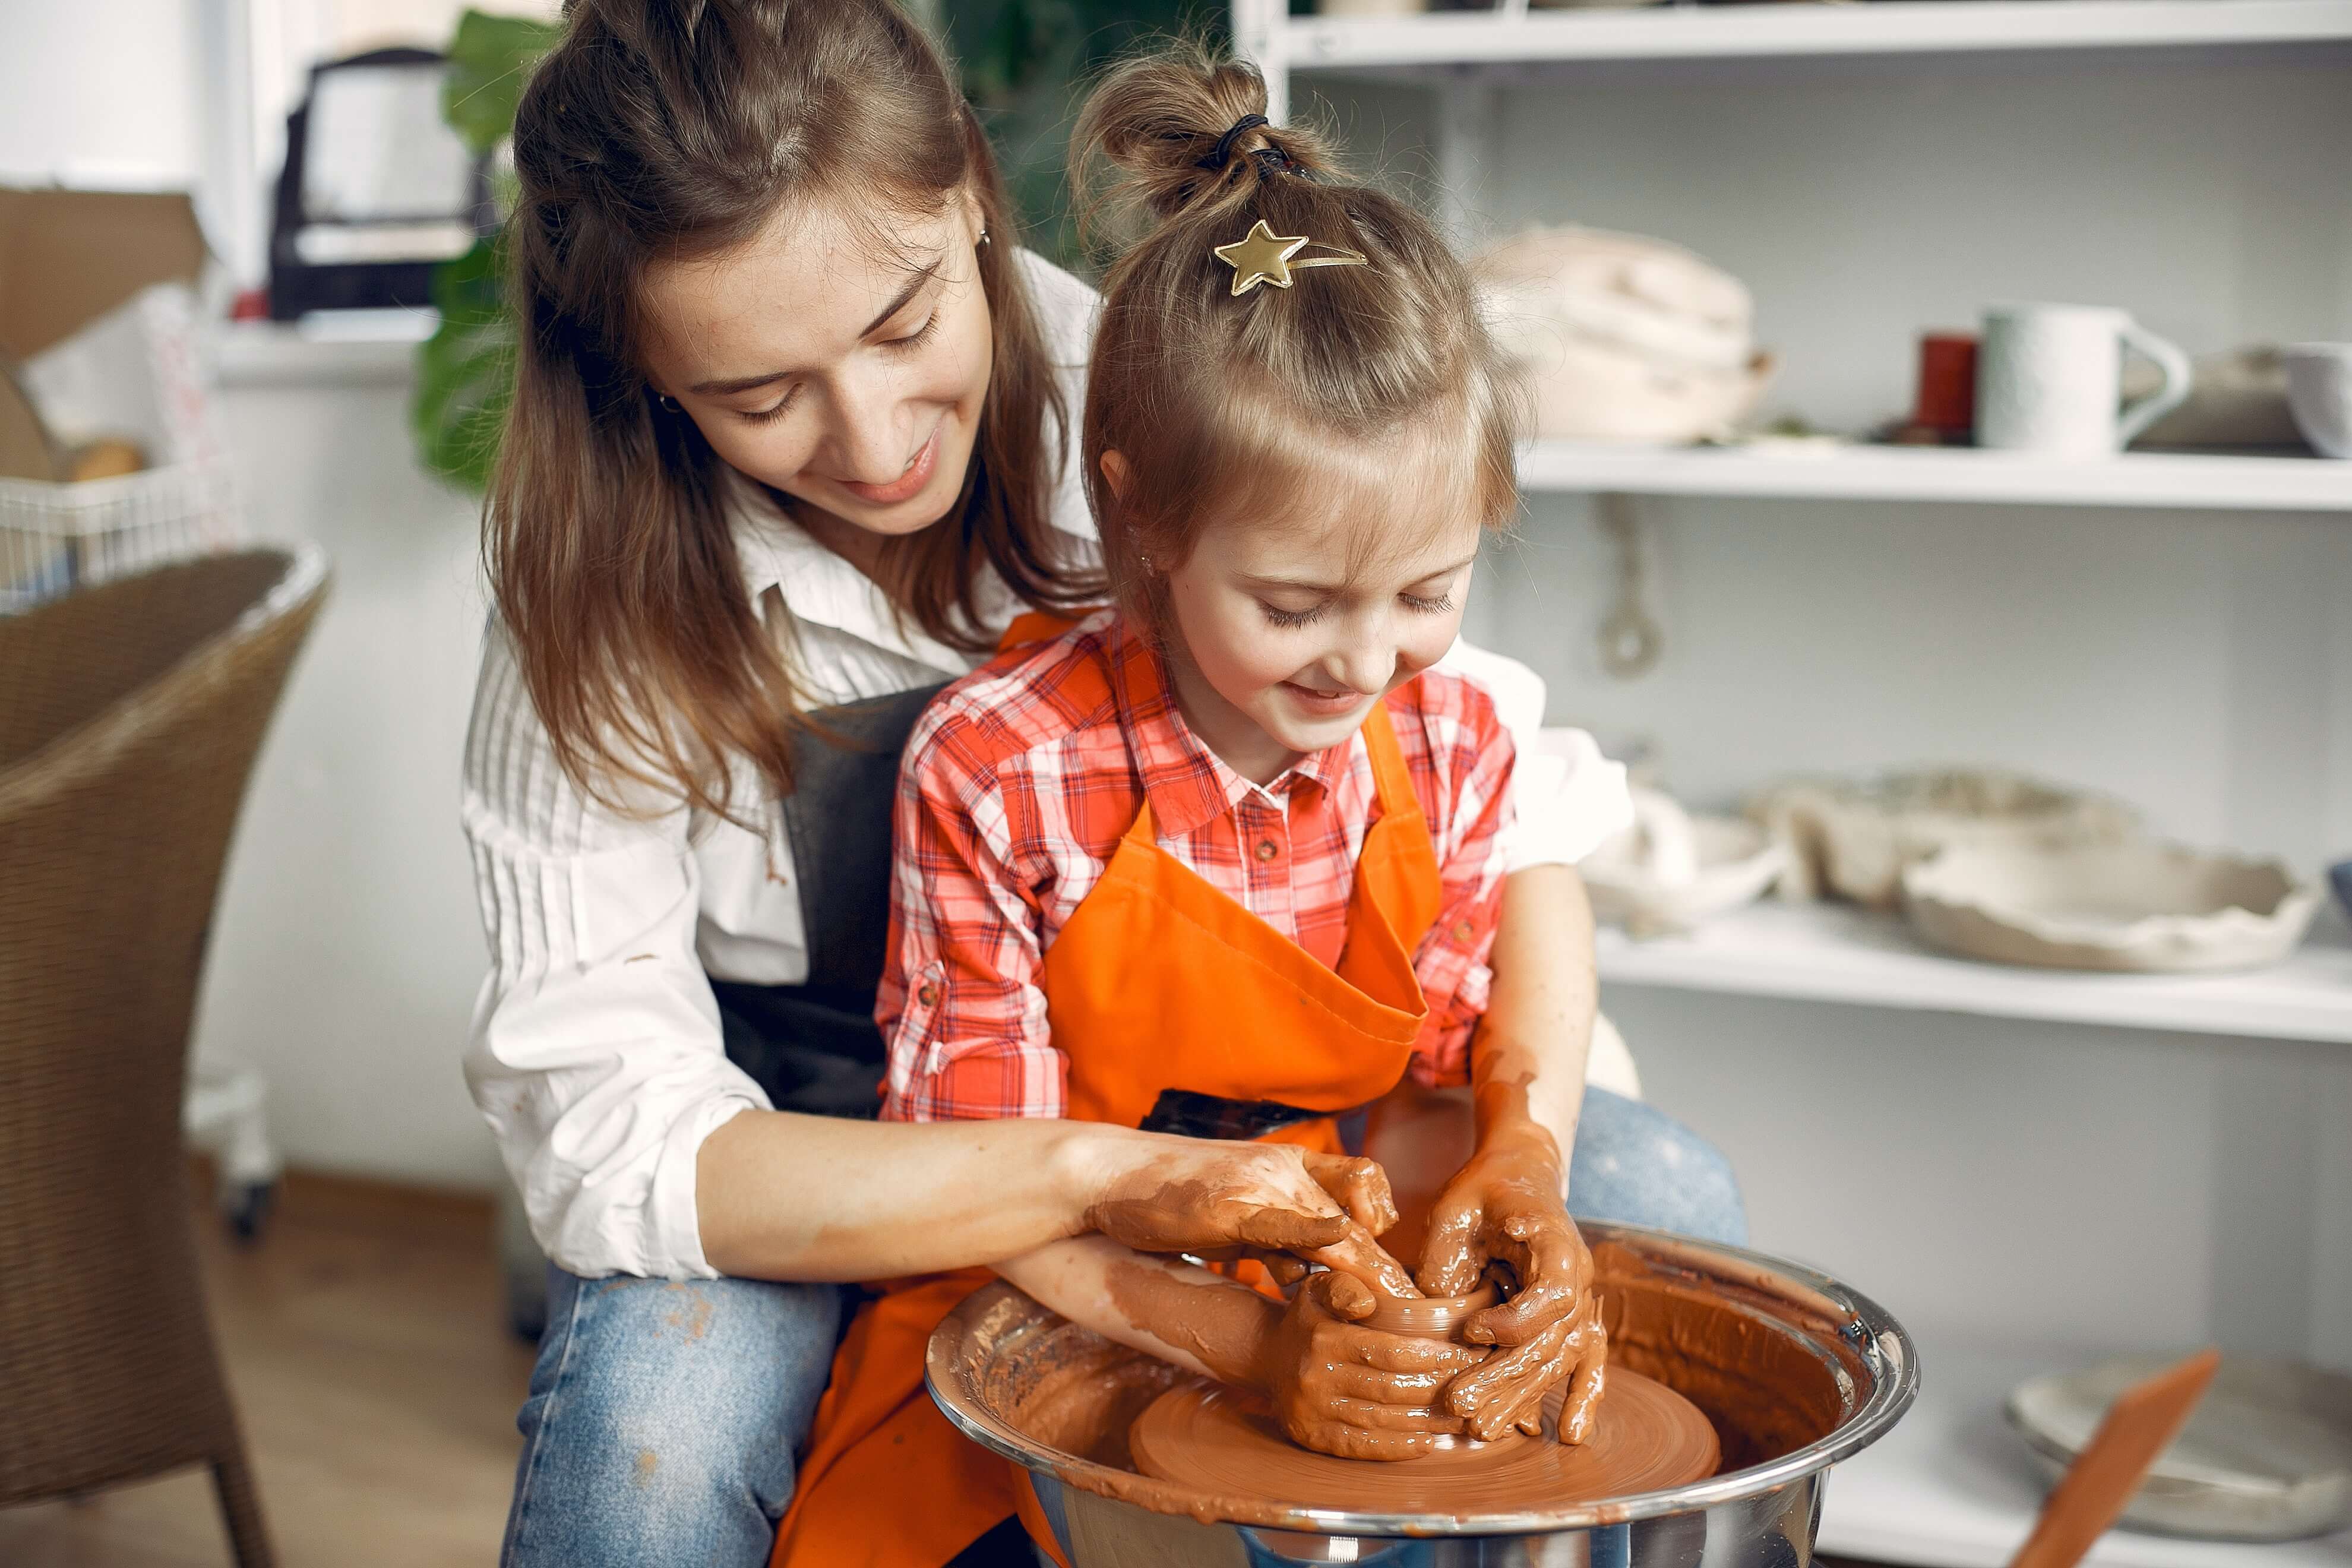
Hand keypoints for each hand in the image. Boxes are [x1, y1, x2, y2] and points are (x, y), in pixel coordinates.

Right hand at [1083, 1136, 1415, 1295]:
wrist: (1109, 1174)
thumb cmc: (1172, 1196)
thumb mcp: (1239, 1213)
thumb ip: (1280, 1236)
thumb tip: (1312, 1277)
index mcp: (1291, 1165)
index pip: (1365, 1187)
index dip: (1386, 1234)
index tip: (1400, 1283)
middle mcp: (1286, 1168)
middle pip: (1360, 1218)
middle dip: (1386, 1270)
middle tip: (1412, 1314)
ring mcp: (1262, 1184)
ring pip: (1336, 1228)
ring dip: (1366, 1273)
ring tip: (1388, 1311)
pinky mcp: (1235, 1208)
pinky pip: (1289, 1225)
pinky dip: (1321, 1239)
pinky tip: (1343, 1252)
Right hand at [1255, 1271, 1485, 1460]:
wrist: (1264, 1356)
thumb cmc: (1307, 1320)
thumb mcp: (1319, 1289)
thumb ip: (1345, 1288)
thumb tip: (1369, 1304)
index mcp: (1325, 1339)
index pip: (1389, 1352)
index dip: (1431, 1357)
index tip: (1463, 1356)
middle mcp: (1317, 1377)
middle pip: (1390, 1390)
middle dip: (1436, 1390)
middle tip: (1471, 1390)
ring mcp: (1313, 1412)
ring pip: (1380, 1421)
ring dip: (1425, 1423)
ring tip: (1458, 1418)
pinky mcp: (1312, 1438)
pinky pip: (1360, 1447)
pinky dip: (1395, 1449)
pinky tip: (1425, 1443)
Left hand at [1416, 1122, 1605, 1442]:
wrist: (1519, 1171)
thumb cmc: (1484, 1187)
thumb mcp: (1455, 1209)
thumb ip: (1447, 1259)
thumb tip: (1435, 1319)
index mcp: (1555, 1241)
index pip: (1553, 1295)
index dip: (1515, 1321)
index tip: (1470, 1331)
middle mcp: (1578, 1274)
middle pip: (1552, 1338)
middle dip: (1506, 1377)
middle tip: (1460, 1404)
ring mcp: (1579, 1298)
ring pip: (1558, 1357)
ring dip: (1522, 1395)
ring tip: (1481, 1428)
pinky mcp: (1570, 1316)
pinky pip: (1586, 1360)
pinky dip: (1582, 1397)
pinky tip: (1570, 1433)